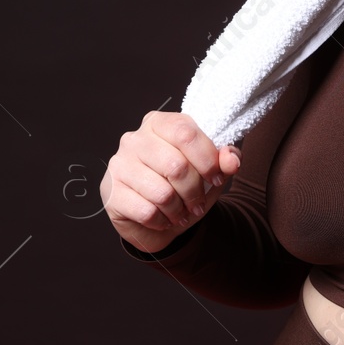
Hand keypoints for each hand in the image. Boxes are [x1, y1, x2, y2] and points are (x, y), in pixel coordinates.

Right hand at [101, 111, 243, 254]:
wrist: (156, 219)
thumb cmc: (182, 188)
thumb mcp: (208, 172)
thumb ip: (224, 161)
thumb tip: (232, 159)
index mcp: (159, 123)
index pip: (186, 132)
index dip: (207, 160)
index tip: (216, 178)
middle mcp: (135, 139)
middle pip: (176, 165)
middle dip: (194, 191)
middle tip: (197, 203)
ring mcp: (119, 165)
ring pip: (162, 192)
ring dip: (179, 210)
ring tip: (181, 213)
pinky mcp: (111, 193)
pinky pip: (147, 211)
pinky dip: (162, 221)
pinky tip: (162, 218)